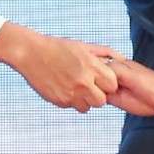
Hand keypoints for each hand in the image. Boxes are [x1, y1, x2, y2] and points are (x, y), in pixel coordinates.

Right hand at [0, 22, 119, 111]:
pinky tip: (64, 87)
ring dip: (84, 100)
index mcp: (91, 67)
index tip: (100, 79)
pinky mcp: (59, 100)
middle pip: (102, 101)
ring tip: (76, 87)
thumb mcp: (84, 46)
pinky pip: (72, 106)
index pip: (112, 85)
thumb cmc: (59, 47)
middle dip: (98, 95)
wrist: (30, 53)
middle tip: (89, 86)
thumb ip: (106, 53)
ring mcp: (70, 93)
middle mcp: (83, 82)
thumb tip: (123, 59)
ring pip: (87, 107)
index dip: (107, 83)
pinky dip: (70, 100)